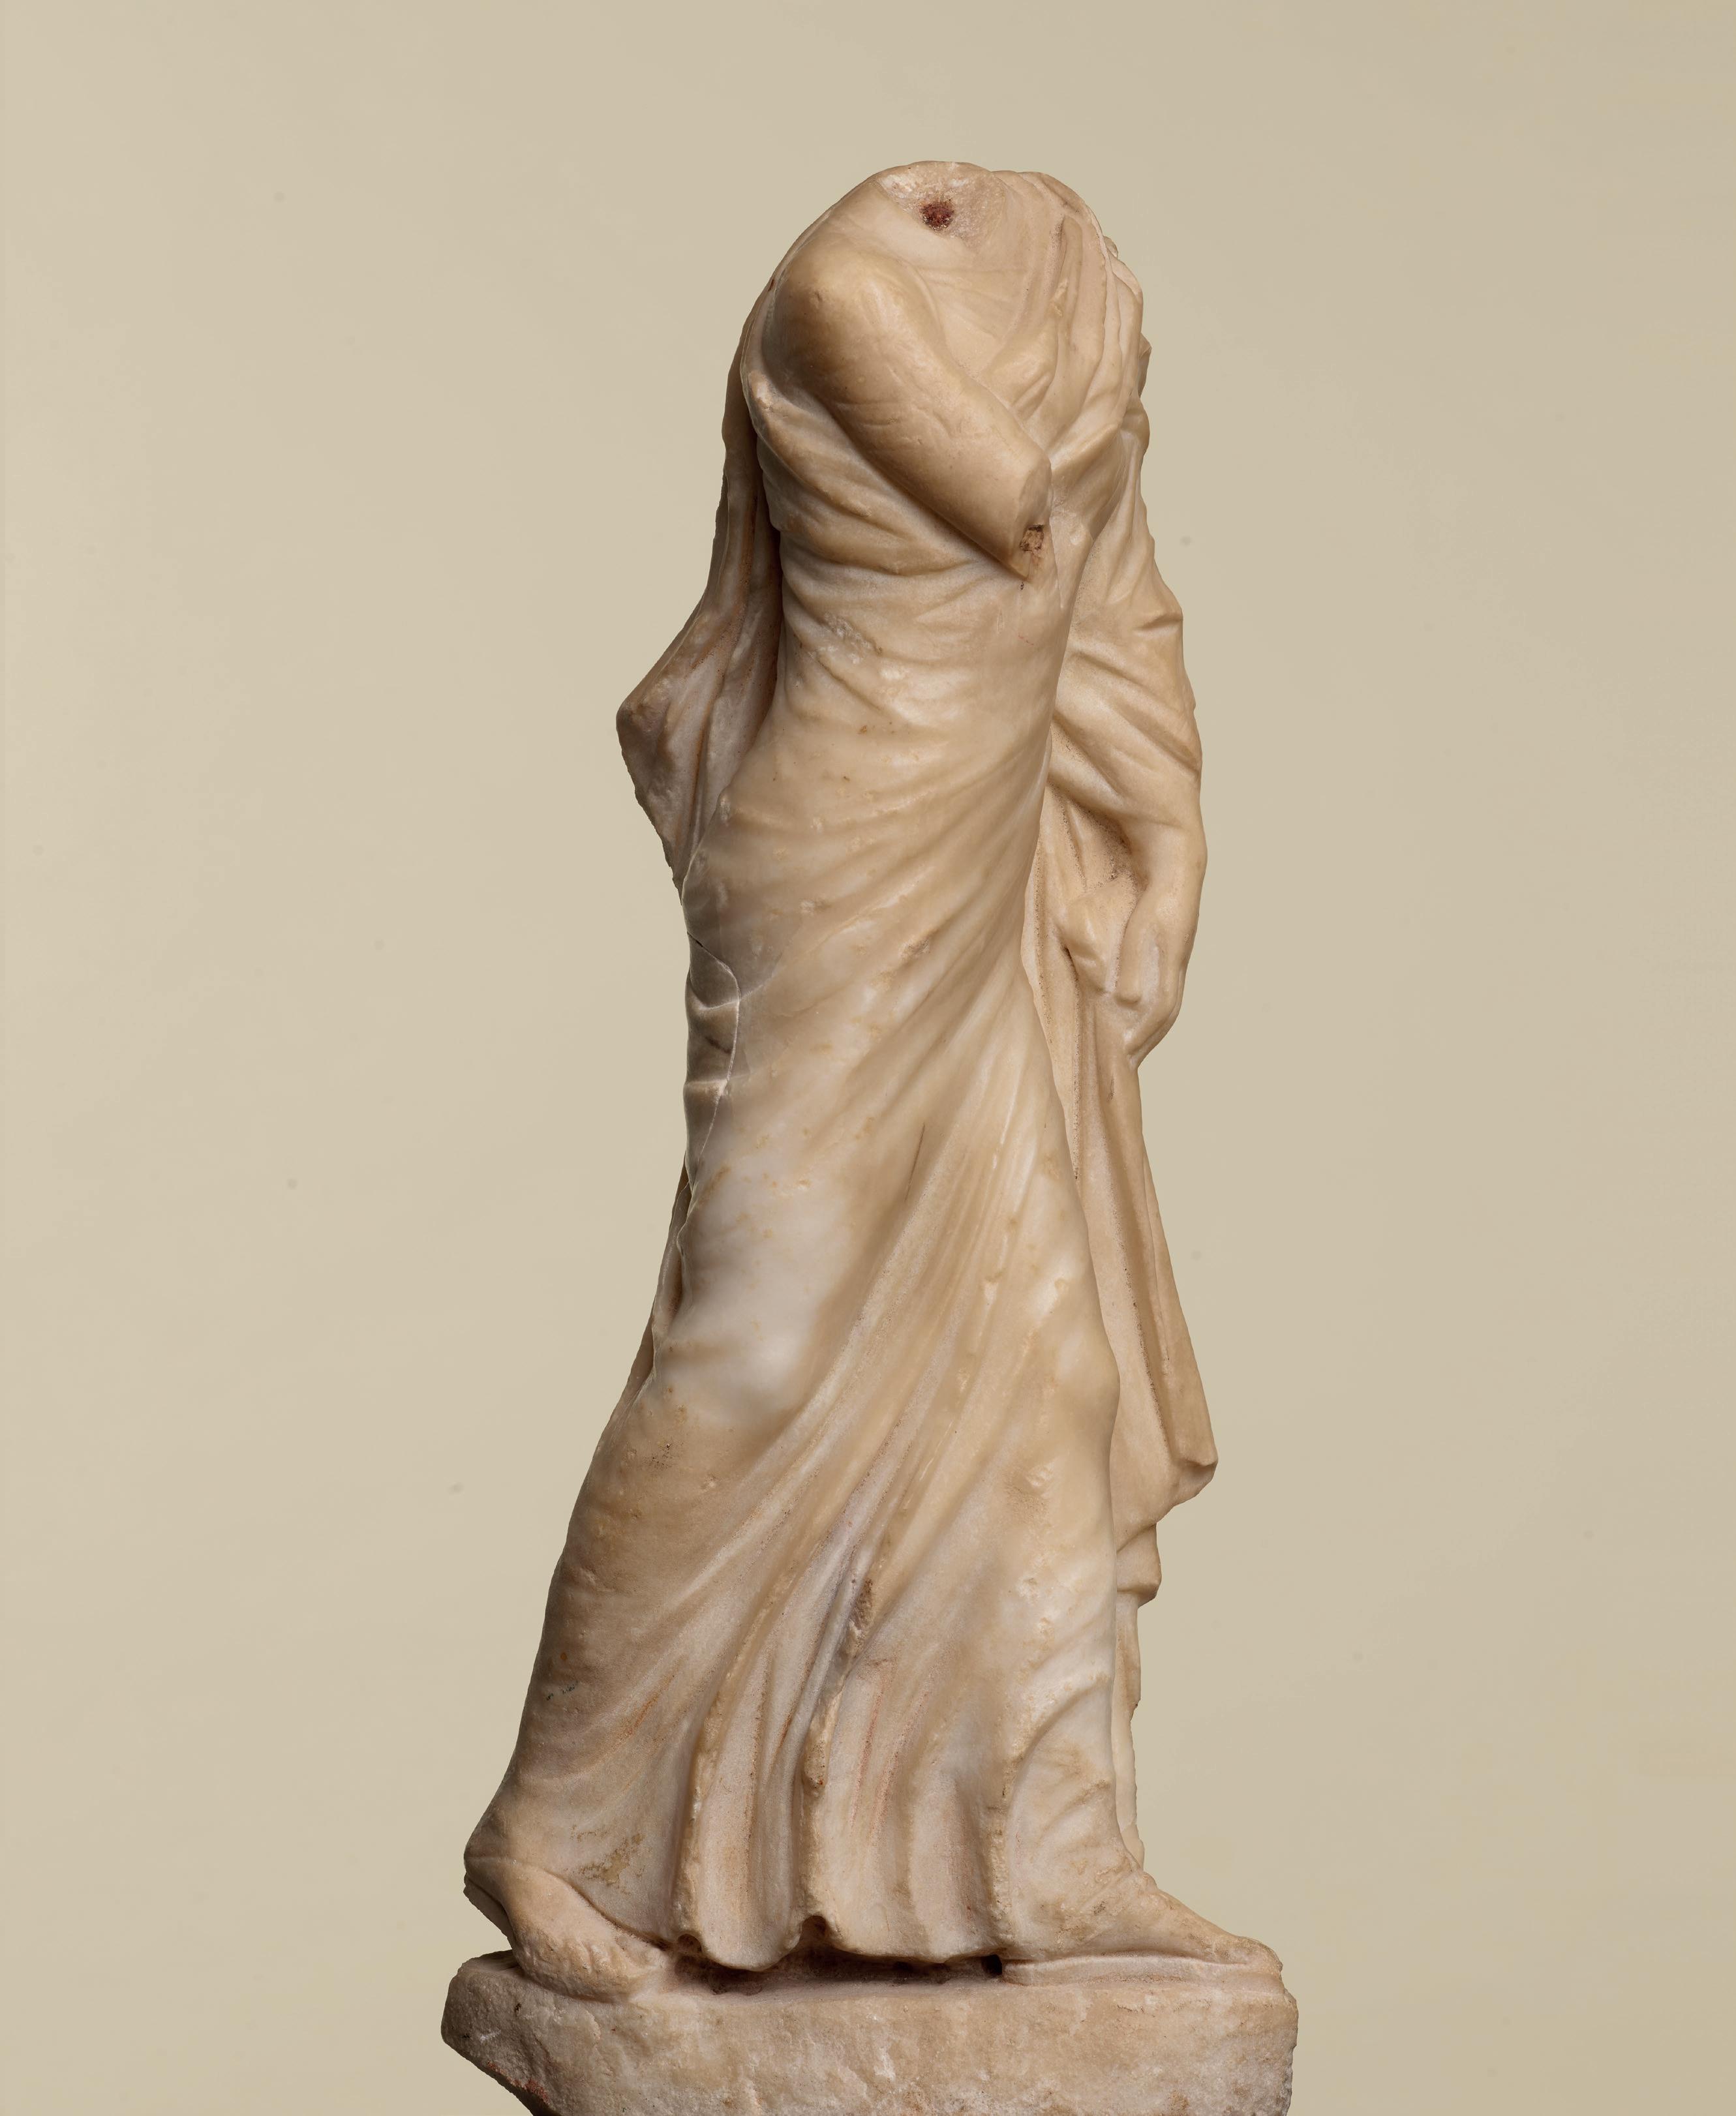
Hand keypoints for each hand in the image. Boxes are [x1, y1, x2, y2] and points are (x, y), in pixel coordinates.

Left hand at [1111, 888, 1191, 1065]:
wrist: (1175, 867)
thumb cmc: (1158, 897)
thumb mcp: (1144, 930)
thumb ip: (1135, 963)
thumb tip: (1127, 1000)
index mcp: (1171, 964)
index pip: (1161, 1010)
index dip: (1144, 1033)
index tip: (1124, 1053)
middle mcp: (1175, 967)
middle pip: (1165, 1013)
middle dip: (1147, 1039)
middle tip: (1127, 1061)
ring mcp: (1174, 960)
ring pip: (1165, 1003)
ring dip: (1150, 1026)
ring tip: (1133, 1044)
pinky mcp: (1169, 953)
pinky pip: (1162, 988)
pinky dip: (1150, 1007)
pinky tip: (1136, 1010)